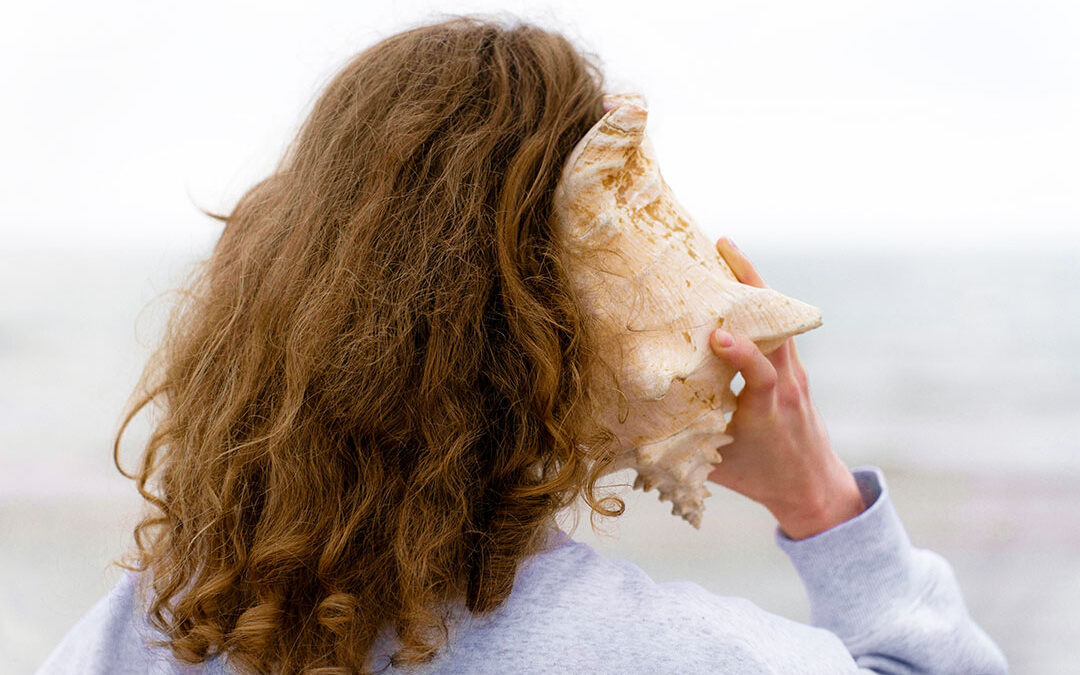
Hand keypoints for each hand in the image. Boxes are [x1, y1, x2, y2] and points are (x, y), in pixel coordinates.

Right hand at [706, 238, 865, 539]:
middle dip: (752, 285)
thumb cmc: (762, 479)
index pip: (763, 374)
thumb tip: (629, 436)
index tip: (719, 336)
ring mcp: (795, 374)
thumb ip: (682, 449)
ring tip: (725, 251)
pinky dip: (759, 303)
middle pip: (779, 327)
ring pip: (780, 320)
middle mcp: (787, 385)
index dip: (744, 353)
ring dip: (755, 284)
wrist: (814, 486)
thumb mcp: (719, 469)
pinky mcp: (794, 369)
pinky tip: (735, 283)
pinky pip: (779, 327)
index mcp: (769, 410)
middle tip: (721, 249)